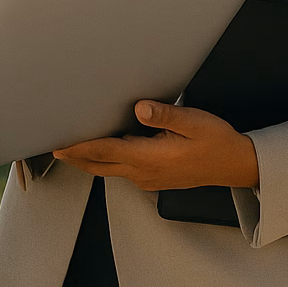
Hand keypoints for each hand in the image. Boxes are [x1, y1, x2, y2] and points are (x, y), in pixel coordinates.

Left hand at [52, 100, 259, 192]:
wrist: (236, 166)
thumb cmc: (216, 142)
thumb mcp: (195, 122)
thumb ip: (165, 114)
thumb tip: (140, 107)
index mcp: (149, 158)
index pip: (105, 152)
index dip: (79, 147)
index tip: (58, 144)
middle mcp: (143, 173)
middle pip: (99, 165)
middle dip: (74, 157)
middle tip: (51, 145)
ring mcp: (147, 178)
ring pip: (108, 169)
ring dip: (87, 160)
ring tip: (69, 147)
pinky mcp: (153, 178)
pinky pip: (121, 171)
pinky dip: (105, 161)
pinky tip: (102, 150)